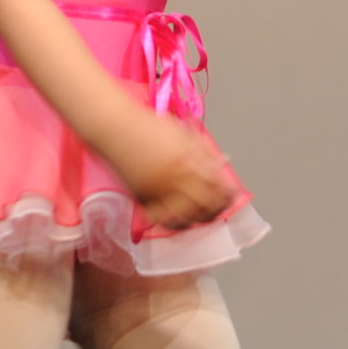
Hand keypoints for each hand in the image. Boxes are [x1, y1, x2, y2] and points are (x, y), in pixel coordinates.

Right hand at [108, 116, 236, 230]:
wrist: (116, 128)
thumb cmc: (147, 125)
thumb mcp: (181, 132)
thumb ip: (202, 150)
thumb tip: (219, 166)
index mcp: (189, 157)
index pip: (218, 184)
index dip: (228, 193)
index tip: (231, 195)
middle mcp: (177, 176)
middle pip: (207, 203)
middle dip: (217, 209)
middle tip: (219, 209)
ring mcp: (160, 189)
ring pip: (188, 215)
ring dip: (199, 218)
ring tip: (202, 217)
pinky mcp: (143, 198)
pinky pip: (164, 218)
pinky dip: (174, 223)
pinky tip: (179, 221)